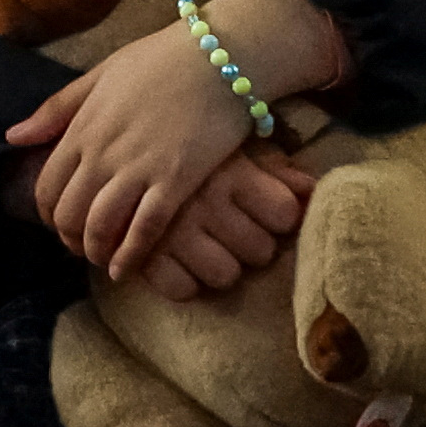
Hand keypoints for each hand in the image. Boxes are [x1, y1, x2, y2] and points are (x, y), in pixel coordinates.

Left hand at [6, 0, 346, 281]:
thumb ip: (57, 109)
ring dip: (96, 251)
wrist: (220, 56)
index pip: (47, 186)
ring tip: (102, 259)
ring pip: (100, 228)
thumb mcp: (101, 74)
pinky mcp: (175, 181)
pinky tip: (125, 269)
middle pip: (69, 214)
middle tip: (81, 246)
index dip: (48, 214)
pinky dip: (130, 256)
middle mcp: (103, 153)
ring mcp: (138, 169)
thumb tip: (13, 137)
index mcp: (83, 127)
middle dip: (69, 239)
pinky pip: (144, 231)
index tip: (59, 223)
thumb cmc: (162, 60)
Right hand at [138, 148, 318, 302]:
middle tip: (235, 230)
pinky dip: (183, 281)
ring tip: (209, 248)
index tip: (267, 209)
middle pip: (261, 250)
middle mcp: (207, 203)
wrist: (113, 137)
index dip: (280, 216)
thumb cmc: (185, 141)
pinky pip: (181, 289)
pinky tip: (180, 261)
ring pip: (226, 275)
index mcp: (231, 172)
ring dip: (222, 266)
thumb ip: (275, 167)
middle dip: (253, 243)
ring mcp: (175, 232)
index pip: (285, 214)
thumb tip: (311, 191)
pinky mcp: (143, 254)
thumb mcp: (229, 144)